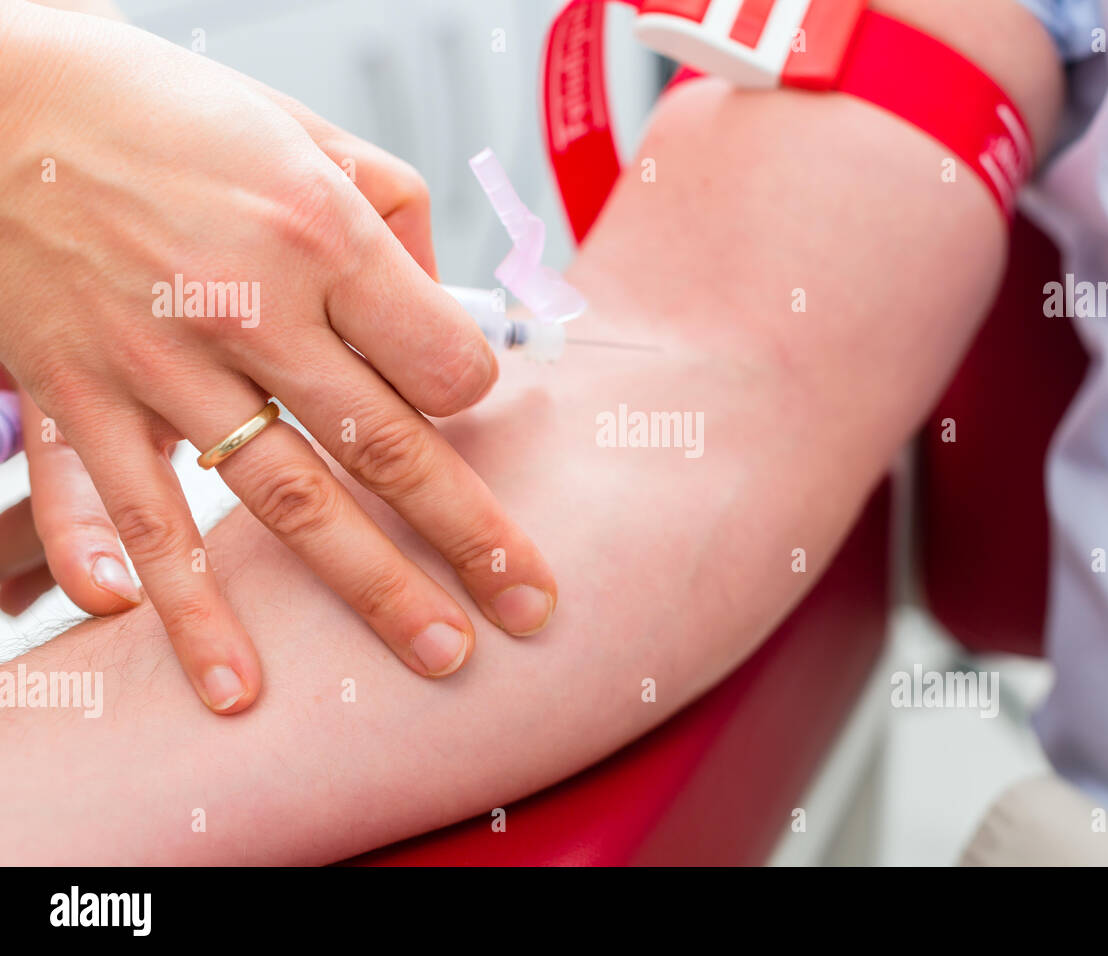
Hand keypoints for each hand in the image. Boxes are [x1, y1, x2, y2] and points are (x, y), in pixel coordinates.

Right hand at [0, 3, 556, 712]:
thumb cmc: (165, 113)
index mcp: (319, 235)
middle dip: (470, 539)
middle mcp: (247, 309)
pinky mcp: (76, 396)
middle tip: (527, 610)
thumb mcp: (306, 130)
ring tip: (432, 659)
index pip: (442, 362)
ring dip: (364, 591)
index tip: (463, 405)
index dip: (471, 394)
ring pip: (279, 502)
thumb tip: (444, 299)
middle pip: (386, 452)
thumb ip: (393, 214)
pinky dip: (155, 586)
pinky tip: (208, 664)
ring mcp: (156, 365)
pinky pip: (116, 507)